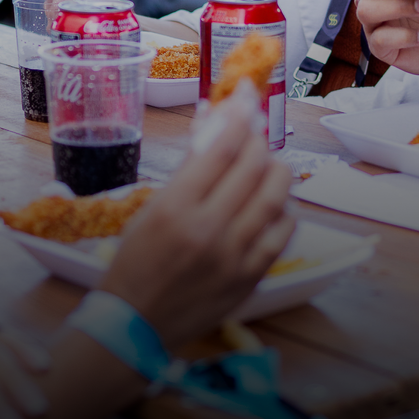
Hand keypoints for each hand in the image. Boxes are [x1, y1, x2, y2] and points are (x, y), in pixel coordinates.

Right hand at [101, 84, 295, 346]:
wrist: (136, 322)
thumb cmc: (136, 259)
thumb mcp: (153, 207)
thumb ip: (188, 166)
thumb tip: (214, 118)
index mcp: (176, 208)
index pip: (221, 148)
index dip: (238, 115)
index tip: (247, 96)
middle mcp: (208, 230)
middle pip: (253, 166)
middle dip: (258, 138)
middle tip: (255, 130)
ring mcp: (234, 256)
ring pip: (275, 195)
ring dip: (275, 170)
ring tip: (267, 164)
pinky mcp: (251, 277)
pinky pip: (283, 232)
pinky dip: (283, 210)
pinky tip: (273, 203)